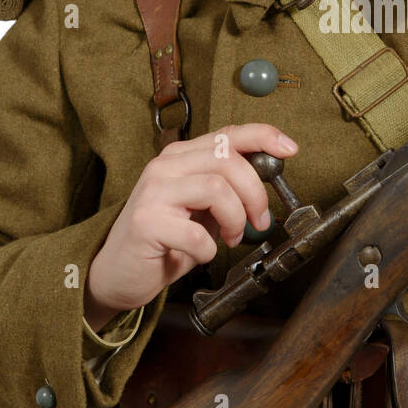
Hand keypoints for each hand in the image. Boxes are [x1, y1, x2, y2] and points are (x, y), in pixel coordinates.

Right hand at [83, 124, 298, 329]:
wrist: (117, 273)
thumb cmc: (165, 241)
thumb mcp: (201, 208)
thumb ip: (227, 188)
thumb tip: (268, 179)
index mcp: (181, 158)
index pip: (228, 134)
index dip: (263, 136)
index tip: (290, 148)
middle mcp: (165, 167)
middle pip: (228, 160)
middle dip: (255, 194)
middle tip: (258, 222)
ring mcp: (153, 192)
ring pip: (216, 188)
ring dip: (234, 220)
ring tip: (229, 239)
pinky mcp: (146, 222)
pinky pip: (197, 234)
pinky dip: (209, 250)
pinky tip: (199, 255)